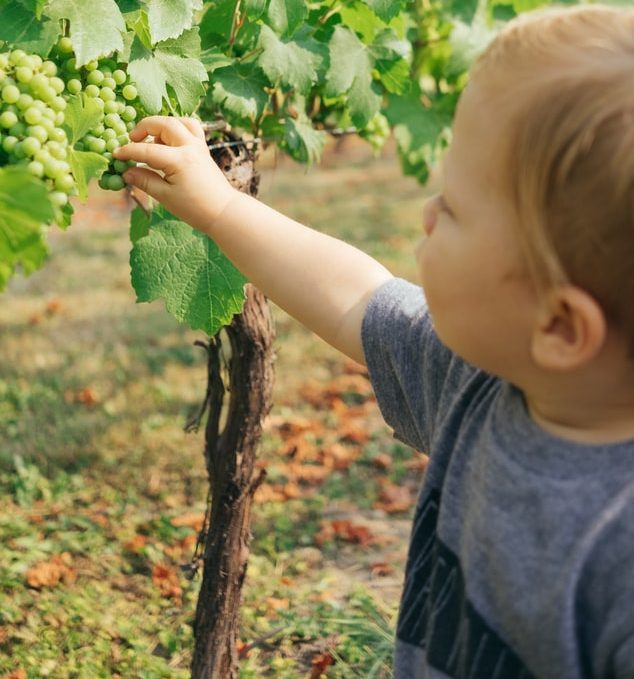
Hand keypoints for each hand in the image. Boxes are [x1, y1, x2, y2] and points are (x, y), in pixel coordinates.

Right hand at [114, 116, 236, 231]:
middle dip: (144, 127)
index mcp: (180, 160)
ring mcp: (199, 146)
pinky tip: (168, 141)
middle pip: (164, 124)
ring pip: (179, 121)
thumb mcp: (166, 197)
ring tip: (152, 140)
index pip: (147, 150)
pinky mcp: (204, 149)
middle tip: (132, 139)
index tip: (116, 155)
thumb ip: (145, 181)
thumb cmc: (195, 208)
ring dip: (162, 125)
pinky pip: (191, 128)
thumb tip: (126, 172)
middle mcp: (190, 147)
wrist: (223, 212)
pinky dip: (178, 128)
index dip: (128, 152)